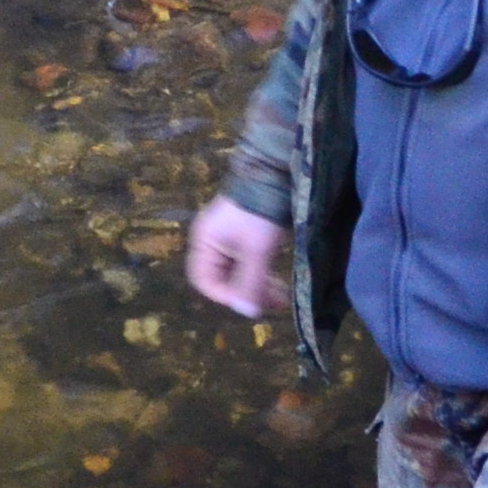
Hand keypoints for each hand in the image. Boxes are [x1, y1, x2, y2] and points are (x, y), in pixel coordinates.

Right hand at [186, 197, 287, 318]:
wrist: (275, 174)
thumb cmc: (258, 214)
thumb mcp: (256, 251)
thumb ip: (249, 283)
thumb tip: (247, 313)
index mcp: (205, 243)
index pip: (205, 282)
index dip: (226, 296)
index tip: (250, 302)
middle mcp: (212, 242)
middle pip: (224, 279)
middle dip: (248, 294)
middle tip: (274, 304)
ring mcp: (229, 238)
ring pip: (239, 273)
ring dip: (258, 286)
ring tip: (282, 297)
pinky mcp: (246, 235)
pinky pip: (249, 263)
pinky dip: (262, 274)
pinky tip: (278, 283)